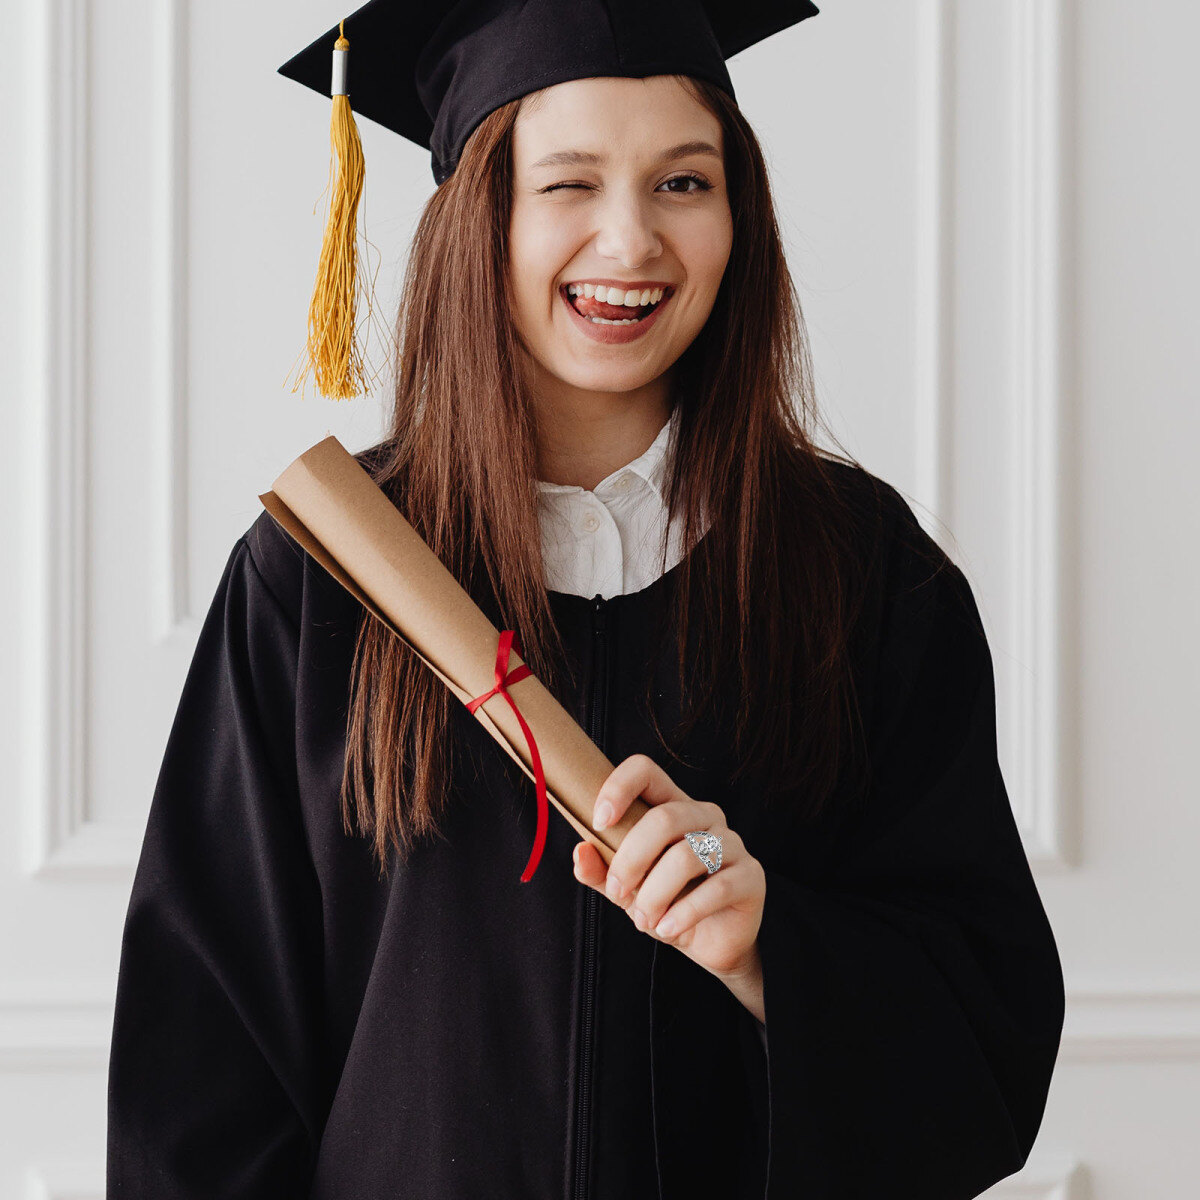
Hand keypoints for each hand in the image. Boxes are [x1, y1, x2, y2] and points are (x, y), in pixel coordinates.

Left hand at [572, 754, 765, 983]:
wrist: (710, 944)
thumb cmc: (668, 905)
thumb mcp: (627, 891)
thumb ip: (602, 873)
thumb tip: (580, 852)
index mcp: (673, 807)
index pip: (647, 771)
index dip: (619, 787)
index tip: (599, 822)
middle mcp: (705, 816)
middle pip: (665, 818)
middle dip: (631, 859)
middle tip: (618, 892)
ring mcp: (732, 844)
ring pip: (687, 856)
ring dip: (655, 894)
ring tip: (644, 920)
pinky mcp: (751, 876)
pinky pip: (716, 887)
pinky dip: (683, 913)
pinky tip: (667, 929)